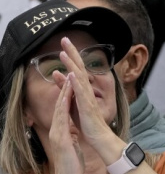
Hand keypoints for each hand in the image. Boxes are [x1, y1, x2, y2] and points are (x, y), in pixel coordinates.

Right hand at [48, 75, 84, 173]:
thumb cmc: (71, 161)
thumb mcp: (71, 143)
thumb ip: (69, 134)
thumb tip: (71, 127)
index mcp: (60, 130)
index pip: (63, 108)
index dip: (66, 94)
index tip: (70, 80)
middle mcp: (56, 129)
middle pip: (59, 105)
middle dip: (63, 89)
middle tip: (67, 73)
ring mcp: (57, 133)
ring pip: (59, 109)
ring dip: (63, 94)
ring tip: (67, 79)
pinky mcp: (60, 137)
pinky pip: (62, 119)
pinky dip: (64, 107)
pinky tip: (66, 98)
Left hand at [56, 38, 121, 159]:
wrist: (98, 135)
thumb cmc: (86, 121)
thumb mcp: (73, 102)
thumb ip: (66, 88)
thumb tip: (58, 74)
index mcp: (83, 88)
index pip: (76, 67)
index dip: (71, 55)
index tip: (64, 44)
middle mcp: (86, 88)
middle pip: (79, 66)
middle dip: (72, 52)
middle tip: (64, 39)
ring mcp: (87, 96)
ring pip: (79, 76)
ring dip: (72, 64)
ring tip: (63, 53)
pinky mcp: (87, 105)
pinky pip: (80, 91)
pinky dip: (76, 82)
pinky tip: (71, 73)